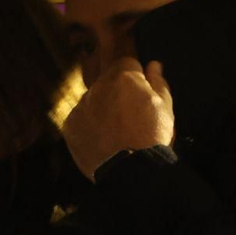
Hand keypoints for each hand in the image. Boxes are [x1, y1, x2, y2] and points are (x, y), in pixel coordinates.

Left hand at [62, 58, 173, 179]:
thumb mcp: (165, 107)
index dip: (136, 79)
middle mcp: (98, 87)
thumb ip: (157, 82)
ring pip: (93, 100)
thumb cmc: (152, 136)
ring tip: (117, 131)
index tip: (141, 94)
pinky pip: (80, 119)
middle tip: (130, 116)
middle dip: (117, 93)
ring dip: (102, 109)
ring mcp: (81, 105)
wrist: (130, 170)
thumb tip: (153, 65)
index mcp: (123, 78)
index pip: (127, 64)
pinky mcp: (70, 124)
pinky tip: (103, 139)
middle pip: (107, 82)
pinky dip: (89, 126)